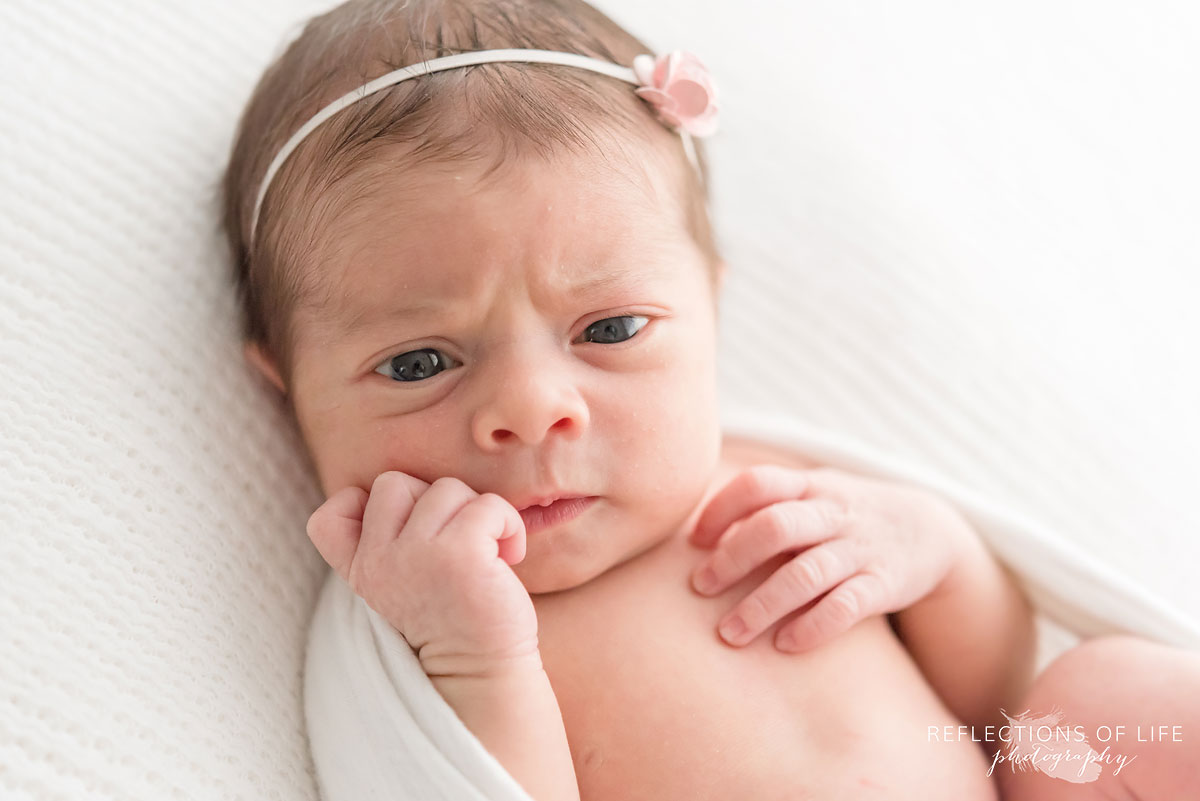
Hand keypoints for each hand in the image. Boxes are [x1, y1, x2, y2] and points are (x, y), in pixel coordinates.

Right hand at [306, 472, 538, 677]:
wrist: (484, 675)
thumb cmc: (455, 624)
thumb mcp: (403, 585)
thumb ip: (391, 545)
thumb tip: (420, 490)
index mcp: (362, 571)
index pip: (327, 517)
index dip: (362, 506)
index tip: (404, 534)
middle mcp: (380, 561)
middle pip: (392, 483)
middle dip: (432, 502)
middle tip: (457, 541)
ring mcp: (416, 555)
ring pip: (445, 488)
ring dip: (476, 513)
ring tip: (488, 551)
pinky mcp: (460, 553)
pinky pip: (487, 505)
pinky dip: (506, 523)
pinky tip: (509, 555)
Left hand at [688, 465, 969, 652]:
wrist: (928, 528)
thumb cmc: (843, 516)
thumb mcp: (809, 496)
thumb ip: (761, 508)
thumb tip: (691, 532)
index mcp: (810, 486)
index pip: (758, 484)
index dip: (721, 510)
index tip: (693, 543)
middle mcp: (834, 513)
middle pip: (776, 527)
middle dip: (733, 558)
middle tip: (699, 587)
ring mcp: (860, 548)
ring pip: (807, 573)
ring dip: (764, 604)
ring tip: (730, 633)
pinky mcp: (884, 584)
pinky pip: (847, 606)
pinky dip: (814, 625)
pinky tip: (785, 645)